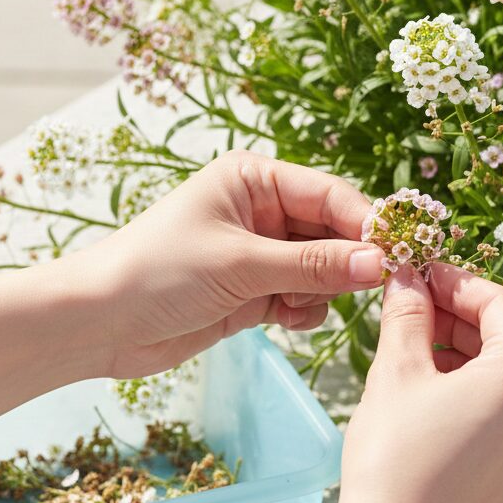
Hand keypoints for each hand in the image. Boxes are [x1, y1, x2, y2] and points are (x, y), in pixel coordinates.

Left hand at [71, 150, 385, 378]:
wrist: (101, 323)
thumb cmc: (158, 272)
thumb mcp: (241, 263)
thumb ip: (313, 266)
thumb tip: (380, 263)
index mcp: (254, 180)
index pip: (330, 195)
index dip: (368, 224)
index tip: (402, 252)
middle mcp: (260, 211)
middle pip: (332, 233)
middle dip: (347, 263)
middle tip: (370, 289)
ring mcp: (258, 253)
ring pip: (322, 270)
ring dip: (320, 290)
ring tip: (291, 304)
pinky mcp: (252, 292)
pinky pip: (302, 297)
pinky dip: (302, 310)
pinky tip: (282, 319)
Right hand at [337, 261, 502, 502]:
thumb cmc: (394, 459)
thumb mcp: (396, 374)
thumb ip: (408, 316)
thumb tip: (408, 279)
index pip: (500, 304)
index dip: (457, 283)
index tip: (422, 278)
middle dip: (461, 329)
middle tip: (412, 320)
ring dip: (470, 374)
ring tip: (419, 373)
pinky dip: (481, 420)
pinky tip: (437, 427)